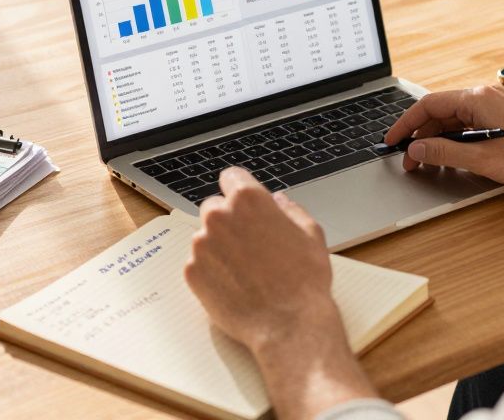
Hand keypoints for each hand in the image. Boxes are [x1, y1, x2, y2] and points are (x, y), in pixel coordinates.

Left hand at [184, 167, 344, 354]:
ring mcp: (201, 245)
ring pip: (205, 237)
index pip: (231, 177)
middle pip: (215, 207)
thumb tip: (278, 201)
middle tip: (249, 244)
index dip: (239, 190)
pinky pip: (199, 263)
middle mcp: (219, 217)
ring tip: (246, 271)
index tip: (243, 203)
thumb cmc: (304, 280)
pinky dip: (212, 272)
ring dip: (219, 247)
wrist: (289, 326)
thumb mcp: (311, 234)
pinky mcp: (192, 272)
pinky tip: (234, 285)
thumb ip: (290, 210)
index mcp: (248, 200)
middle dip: (228, 220)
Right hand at [384, 85, 503, 189]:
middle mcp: (484, 97)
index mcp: (477, 98)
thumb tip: (417, 149)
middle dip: (421, 136)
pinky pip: (469, 125)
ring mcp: (495, 107)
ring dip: (438, 140)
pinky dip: (455, 141)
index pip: (429, 105)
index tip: (393, 140)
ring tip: (427, 163)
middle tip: (409, 159)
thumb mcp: (481, 158)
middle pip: (440, 112)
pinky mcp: (503, 119)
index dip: (406, 124)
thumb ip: (444, 152)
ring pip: (454, 120)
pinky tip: (451, 158)